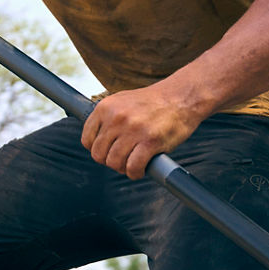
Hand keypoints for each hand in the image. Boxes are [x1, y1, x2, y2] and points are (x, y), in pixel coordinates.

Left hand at [80, 84, 203, 179]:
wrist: (181, 96)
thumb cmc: (153, 102)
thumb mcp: (122, 101)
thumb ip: (107, 117)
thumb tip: (97, 139)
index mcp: (105, 107)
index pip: (87, 139)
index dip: (97, 150)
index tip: (107, 151)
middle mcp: (116, 118)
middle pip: (99, 154)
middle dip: (109, 161)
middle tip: (122, 159)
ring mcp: (133, 130)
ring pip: (114, 162)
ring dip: (123, 168)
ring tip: (132, 164)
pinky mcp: (150, 141)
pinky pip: (133, 167)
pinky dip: (135, 173)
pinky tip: (141, 169)